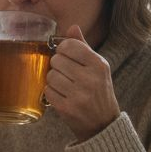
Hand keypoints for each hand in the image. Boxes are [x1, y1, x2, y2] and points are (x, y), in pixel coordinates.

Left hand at [45, 25, 119, 141]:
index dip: (63, 50)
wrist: (103, 124)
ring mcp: (78, 95)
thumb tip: (72, 27)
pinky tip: (61, 97)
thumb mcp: (98, 68)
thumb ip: (84, 47)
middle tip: (66, 75)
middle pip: (56, 60)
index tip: (66, 57)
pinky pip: (47, 91)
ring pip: (50, 76)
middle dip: (57, 66)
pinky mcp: (67, 108)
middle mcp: (90, 79)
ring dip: (53, 81)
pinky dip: (51, 94)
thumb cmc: (98, 92)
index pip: (69, 45)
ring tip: (65, 87)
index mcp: (99, 65)